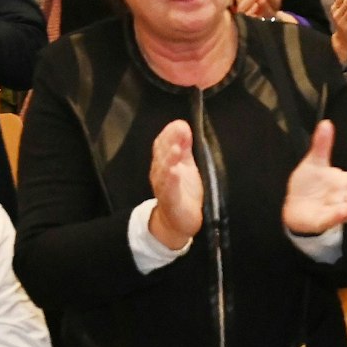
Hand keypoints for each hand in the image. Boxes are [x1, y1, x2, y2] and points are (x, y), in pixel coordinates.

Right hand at [147, 120, 203, 249]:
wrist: (177, 222)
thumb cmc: (182, 191)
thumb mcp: (186, 165)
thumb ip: (184, 146)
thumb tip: (182, 125)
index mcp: (164, 163)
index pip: (162, 145)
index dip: (170, 134)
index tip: (179, 124)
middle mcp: (160, 174)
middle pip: (161, 155)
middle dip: (169, 142)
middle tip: (178, 131)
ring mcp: (164, 188)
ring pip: (163, 172)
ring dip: (169, 159)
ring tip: (176, 149)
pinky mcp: (170, 202)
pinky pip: (168, 190)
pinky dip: (171, 181)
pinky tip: (175, 172)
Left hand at [282, 120, 346, 235]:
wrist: (294, 208)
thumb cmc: (309, 186)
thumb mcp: (315, 163)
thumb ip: (322, 145)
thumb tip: (326, 122)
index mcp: (344, 182)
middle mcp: (343, 196)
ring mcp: (335, 209)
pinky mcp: (323, 221)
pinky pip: (332, 218)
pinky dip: (339, 216)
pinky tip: (343, 211)